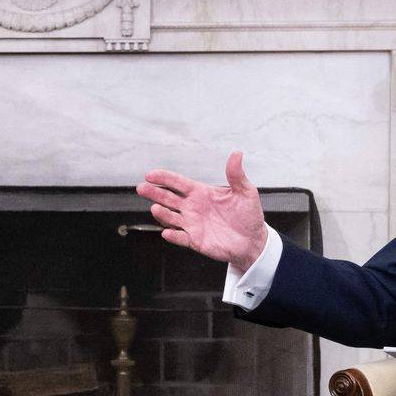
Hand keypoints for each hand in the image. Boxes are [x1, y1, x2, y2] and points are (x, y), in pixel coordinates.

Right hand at [138, 151, 268, 271]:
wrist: (253, 241)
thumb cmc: (248, 215)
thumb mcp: (245, 192)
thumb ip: (236, 175)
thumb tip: (236, 154)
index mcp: (201, 193)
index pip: (178, 183)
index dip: (164, 178)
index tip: (150, 175)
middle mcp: (192, 207)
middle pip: (168, 198)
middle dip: (154, 193)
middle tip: (142, 188)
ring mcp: (192, 224)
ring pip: (170, 217)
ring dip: (161, 213)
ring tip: (156, 208)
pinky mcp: (195, 240)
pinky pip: (180, 238)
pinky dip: (173, 236)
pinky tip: (167, 233)